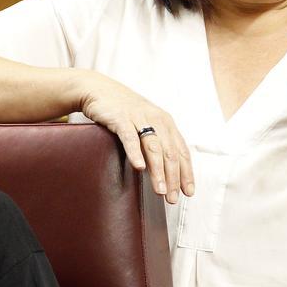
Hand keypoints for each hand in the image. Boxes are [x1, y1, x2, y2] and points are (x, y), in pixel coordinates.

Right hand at [75, 72, 194, 203]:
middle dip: (173, 177)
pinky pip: (130, 137)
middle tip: (172, 197)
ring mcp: (139, 118)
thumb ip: (157, 142)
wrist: (99, 89)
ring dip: (158, 171)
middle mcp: (156, 119)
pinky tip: (139, 167)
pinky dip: (135, 152)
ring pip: (153, 147)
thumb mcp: (146, 124)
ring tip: (159, 190)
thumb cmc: (124, 110)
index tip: (188, 192)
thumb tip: (167, 170)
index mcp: (166, 122)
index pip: (181, 151)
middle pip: (169, 152)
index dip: (186, 172)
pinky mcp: (120, 118)